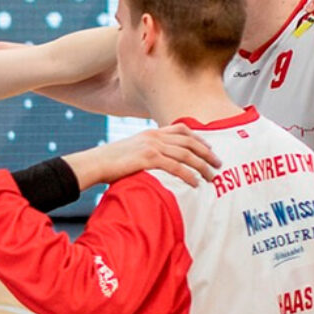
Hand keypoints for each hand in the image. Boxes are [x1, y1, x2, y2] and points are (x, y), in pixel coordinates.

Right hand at [63, 125, 218, 189]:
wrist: (95, 163)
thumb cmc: (109, 162)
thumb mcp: (130, 152)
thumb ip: (146, 153)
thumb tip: (157, 165)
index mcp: (151, 133)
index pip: (182, 129)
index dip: (199, 138)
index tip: (209, 148)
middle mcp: (154, 136)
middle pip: (189, 141)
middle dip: (207, 152)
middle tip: (218, 163)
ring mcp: (152, 146)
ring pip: (186, 154)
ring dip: (202, 166)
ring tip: (211, 176)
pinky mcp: (148, 158)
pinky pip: (175, 166)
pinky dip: (188, 175)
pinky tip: (195, 183)